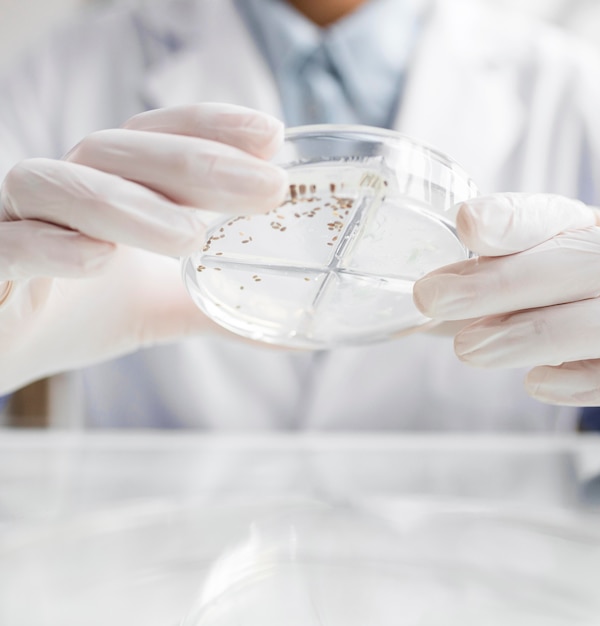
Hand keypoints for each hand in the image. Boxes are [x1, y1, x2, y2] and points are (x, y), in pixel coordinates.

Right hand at [0, 103, 287, 392]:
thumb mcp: (159, 306)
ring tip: (192, 236)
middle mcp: (62, 191)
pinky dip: (52, 246)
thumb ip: (215, 308)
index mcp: (108, 189)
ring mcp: (14, 222)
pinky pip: (8, 244)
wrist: (6, 349)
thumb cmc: (76, 312)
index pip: (158, 139)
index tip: (272, 135)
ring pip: (60, 186)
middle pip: (122, 152)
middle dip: (198, 164)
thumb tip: (290, 333)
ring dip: (130, 205)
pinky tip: (99, 259)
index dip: (211, 128)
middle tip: (268, 186)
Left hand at [413, 193, 599, 408]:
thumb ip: (471, 287)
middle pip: (587, 260)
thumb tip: (418, 305)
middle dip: (504, 282)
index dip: (512, 218)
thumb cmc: (549, 300)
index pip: (554, 214)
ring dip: (536, 333)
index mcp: (583, 230)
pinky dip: (583, 380)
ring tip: (469, 349)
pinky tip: (537, 382)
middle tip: (434, 298)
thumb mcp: (509, 281)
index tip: (466, 223)